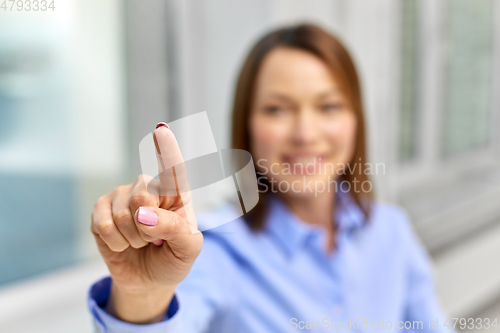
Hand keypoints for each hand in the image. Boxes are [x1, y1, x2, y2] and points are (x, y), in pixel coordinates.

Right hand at [90, 124, 202, 323]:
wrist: (148, 280)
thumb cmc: (173, 258)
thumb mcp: (187, 249)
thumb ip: (174, 229)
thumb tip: (144, 214)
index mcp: (177, 193)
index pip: (173, 169)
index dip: (166, 150)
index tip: (161, 130)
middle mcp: (149, 187)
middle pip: (143, 195)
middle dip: (148, 227)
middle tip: (155, 238)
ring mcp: (123, 196)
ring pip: (123, 214)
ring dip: (133, 238)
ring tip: (140, 241)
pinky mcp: (101, 209)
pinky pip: (103, 225)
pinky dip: (116, 242)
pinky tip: (122, 243)